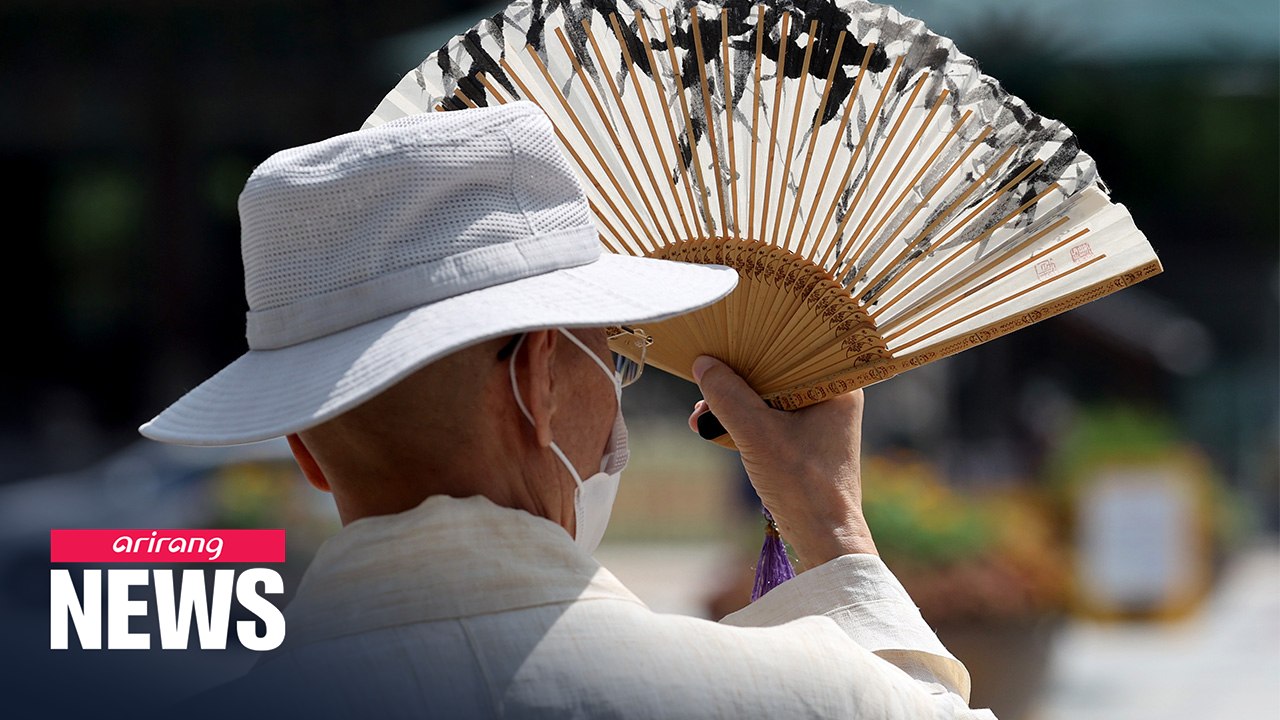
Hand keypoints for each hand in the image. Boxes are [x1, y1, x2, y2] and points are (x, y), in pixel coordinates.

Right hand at [688, 356, 876, 566]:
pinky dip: (743, 421)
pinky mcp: (806, 441)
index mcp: (838, 384)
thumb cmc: (802, 483)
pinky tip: (712, 427)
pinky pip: (770, 417)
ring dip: (735, 402)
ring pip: (769, 395)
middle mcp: (833, 396)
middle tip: (705, 378)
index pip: (795, 345)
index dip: (757, 340)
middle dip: (737, 377)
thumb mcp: (757, 435)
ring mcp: (820, 420)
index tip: (725, 338)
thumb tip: (702, 364)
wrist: (825, 539)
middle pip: (778, 370)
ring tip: (701, 413)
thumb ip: (728, 397)